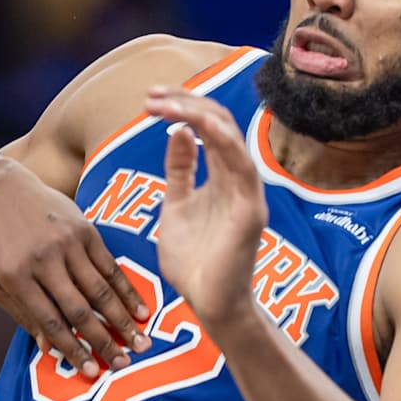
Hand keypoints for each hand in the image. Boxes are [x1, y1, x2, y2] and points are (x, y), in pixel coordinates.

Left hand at [0, 160, 150, 377]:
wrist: (1, 191)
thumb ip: (22, 314)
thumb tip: (49, 348)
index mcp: (16, 277)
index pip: (50, 321)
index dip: (73, 349)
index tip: (91, 372)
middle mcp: (43, 261)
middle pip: (80, 309)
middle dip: (103, 341)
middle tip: (123, 364)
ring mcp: (66, 243)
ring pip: (100, 289)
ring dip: (123, 319)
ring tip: (140, 343)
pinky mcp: (85, 230)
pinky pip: (111, 266)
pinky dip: (127, 290)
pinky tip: (140, 310)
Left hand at [143, 89, 267, 329]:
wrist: (208, 305)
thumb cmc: (192, 262)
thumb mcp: (175, 207)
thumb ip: (180, 171)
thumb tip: (178, 131)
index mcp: (221, 177)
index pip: (208, 127)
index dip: (182, 107)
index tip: (149, 99)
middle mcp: (238, 179)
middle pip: (220, 123)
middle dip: (185, 102)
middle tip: (150, 95)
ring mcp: (247, 193)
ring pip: (231, 137)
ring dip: (196, 115)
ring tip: (163, 104)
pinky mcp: (251, 211)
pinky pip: (242, 166)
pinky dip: (222, 141)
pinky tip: (197, 125)